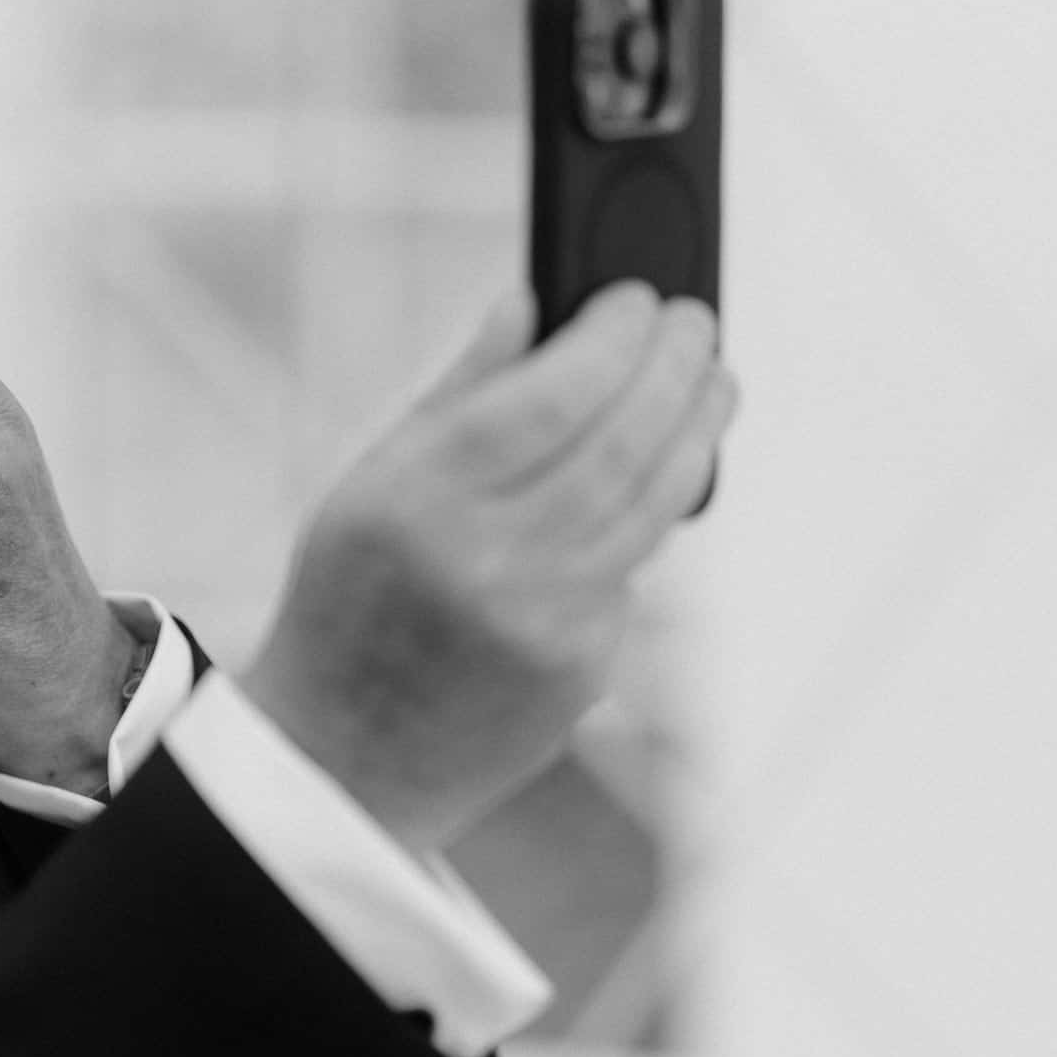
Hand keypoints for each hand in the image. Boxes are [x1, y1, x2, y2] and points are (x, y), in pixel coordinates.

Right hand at [236, 282, 734, 854]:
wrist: (343, 757)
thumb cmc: (351, 600)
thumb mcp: (369, 485)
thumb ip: (458, 391)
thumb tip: (534, 300)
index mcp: (417, 502)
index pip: (548, 397)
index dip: (611, 338)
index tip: (637, 299)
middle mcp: (486, 564)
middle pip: (621, 445)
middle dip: (675, 369)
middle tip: (696, 323)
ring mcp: (543, 625)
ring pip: (653, 506)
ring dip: (698, 431)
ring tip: (713, 382)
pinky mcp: (582, 670)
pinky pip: (636, 571)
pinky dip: (653, 512)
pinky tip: (656, 474)